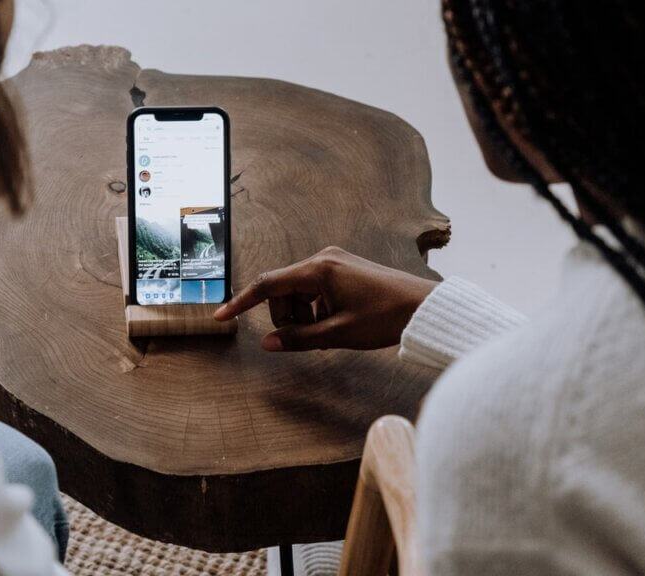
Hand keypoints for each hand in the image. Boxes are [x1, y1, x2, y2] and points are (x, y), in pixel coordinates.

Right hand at [214, 246, 437, 350]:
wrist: (424, 308)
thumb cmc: (385, 318)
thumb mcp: (338, 334)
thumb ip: (299, 338)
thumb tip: (268, 344)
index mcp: (319, 270)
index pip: (267, 284)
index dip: (241, 302)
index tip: (220, 316)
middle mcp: (323, 259)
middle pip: (282, 291)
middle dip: (285, 317)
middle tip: (307, 339)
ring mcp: (333, 262)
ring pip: (297, 292)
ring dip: (302, 316)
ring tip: (327, 333)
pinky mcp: (343, 269)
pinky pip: (314, 290)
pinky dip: (315, 309)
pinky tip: (335, 324)